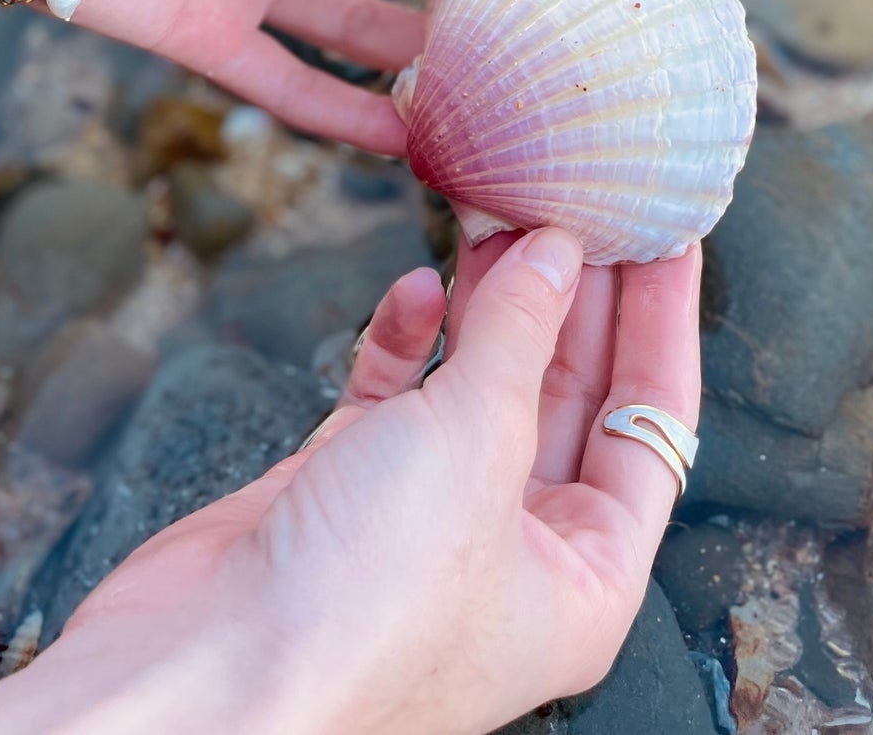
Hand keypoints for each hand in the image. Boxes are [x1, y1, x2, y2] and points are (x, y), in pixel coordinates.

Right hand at [0, 230, 701, 734]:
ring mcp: (426, 520)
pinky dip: (406, 340)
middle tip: (580, 200)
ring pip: (481, 387)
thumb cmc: (366, 602)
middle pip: (568, 397)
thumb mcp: (477, 443)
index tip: (667, 234)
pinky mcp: (343, 493)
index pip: (650, 426)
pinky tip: (417, 286)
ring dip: (490, 304)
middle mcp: (514, 552)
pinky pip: (394, 398)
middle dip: (571, 298)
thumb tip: (556, 249)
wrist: (205, 673)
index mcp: (584, 579)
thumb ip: (521, 333)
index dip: (661, 324)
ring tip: (501, 213)